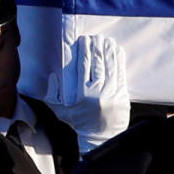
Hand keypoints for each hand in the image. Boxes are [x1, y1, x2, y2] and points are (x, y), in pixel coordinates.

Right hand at [44, 35, 129, 153]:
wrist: (100, 137)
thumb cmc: (78, 122)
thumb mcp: (61, 110)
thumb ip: (53, 94)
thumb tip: (51, 76)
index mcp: (80, 94)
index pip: (81, 66)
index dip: (83, 51)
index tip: (83, 39)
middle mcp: (95, 92)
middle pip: (96, 64)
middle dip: (96, 47)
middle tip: (96, 36)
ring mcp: (110, 94)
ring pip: (109, 67)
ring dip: (108, 51)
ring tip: (107, 40)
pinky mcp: (121, 96)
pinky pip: (120, 74)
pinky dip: (119, 61)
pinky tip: (118, 51)